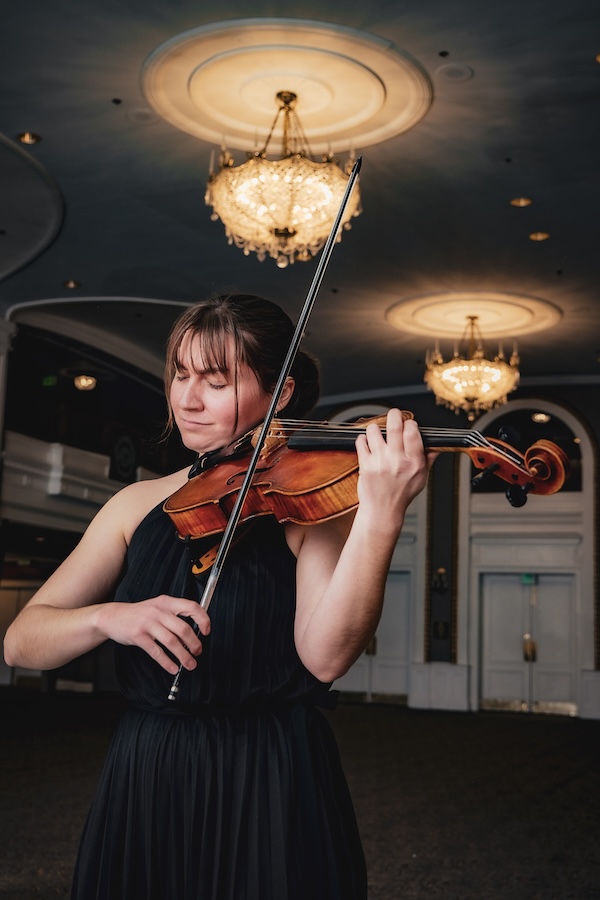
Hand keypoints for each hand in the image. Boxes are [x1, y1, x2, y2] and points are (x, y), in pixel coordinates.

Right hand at [99, 594, 209, 674]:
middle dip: (194, 644)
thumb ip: (173, 616)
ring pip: (172, 642)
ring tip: (189, 664)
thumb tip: (193, 633)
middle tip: (198, 652)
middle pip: (183, 628)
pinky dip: (167, 662)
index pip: (191, 606)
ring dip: (183, 656)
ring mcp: (148, 623)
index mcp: (166, 602)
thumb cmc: (138, 614)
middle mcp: (158, 611)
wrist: (112, 616)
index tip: (206, 631)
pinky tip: (172, 668)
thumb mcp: (157, 607)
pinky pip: (156, 651)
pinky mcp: (138, 636)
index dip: (203, 619)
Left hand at [354, 408, 432, 527]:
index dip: (410, 423)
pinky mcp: (365, 465)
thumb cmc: (402, 494)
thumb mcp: (422, 478)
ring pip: (375, 430)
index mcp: (414, 463)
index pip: (412, 432)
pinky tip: (367, 443)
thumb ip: (428, 459)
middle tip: (393, 414)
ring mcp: (380, 462)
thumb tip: (436, 445)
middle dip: (394, 415)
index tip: (408, 423)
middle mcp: (397, 461)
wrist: (382, 510)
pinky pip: (361, 441)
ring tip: (378, 433)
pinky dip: (363, 439)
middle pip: (394, 426)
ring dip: (376, 428)